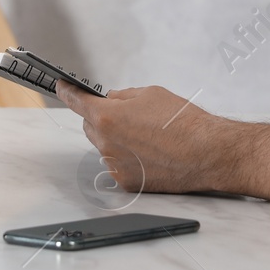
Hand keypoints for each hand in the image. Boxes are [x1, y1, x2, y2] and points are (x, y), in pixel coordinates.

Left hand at [51, 84, 218, 194]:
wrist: (206, 153)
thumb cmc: (184, 123)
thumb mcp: (151, 94)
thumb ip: (123, 97)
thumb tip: (111, 100)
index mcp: (108, 117)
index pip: (76, 101)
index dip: (67, 92)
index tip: (62, 87)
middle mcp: (106, 144)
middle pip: (90, 126)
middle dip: (101, 117)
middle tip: (126, 114)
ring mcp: (114, 166)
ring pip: (104, 146)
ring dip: (116, 138)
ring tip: (147, 136)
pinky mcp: (126, 182)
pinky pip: (117, 164)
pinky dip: (127, 157)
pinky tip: (150, 152)